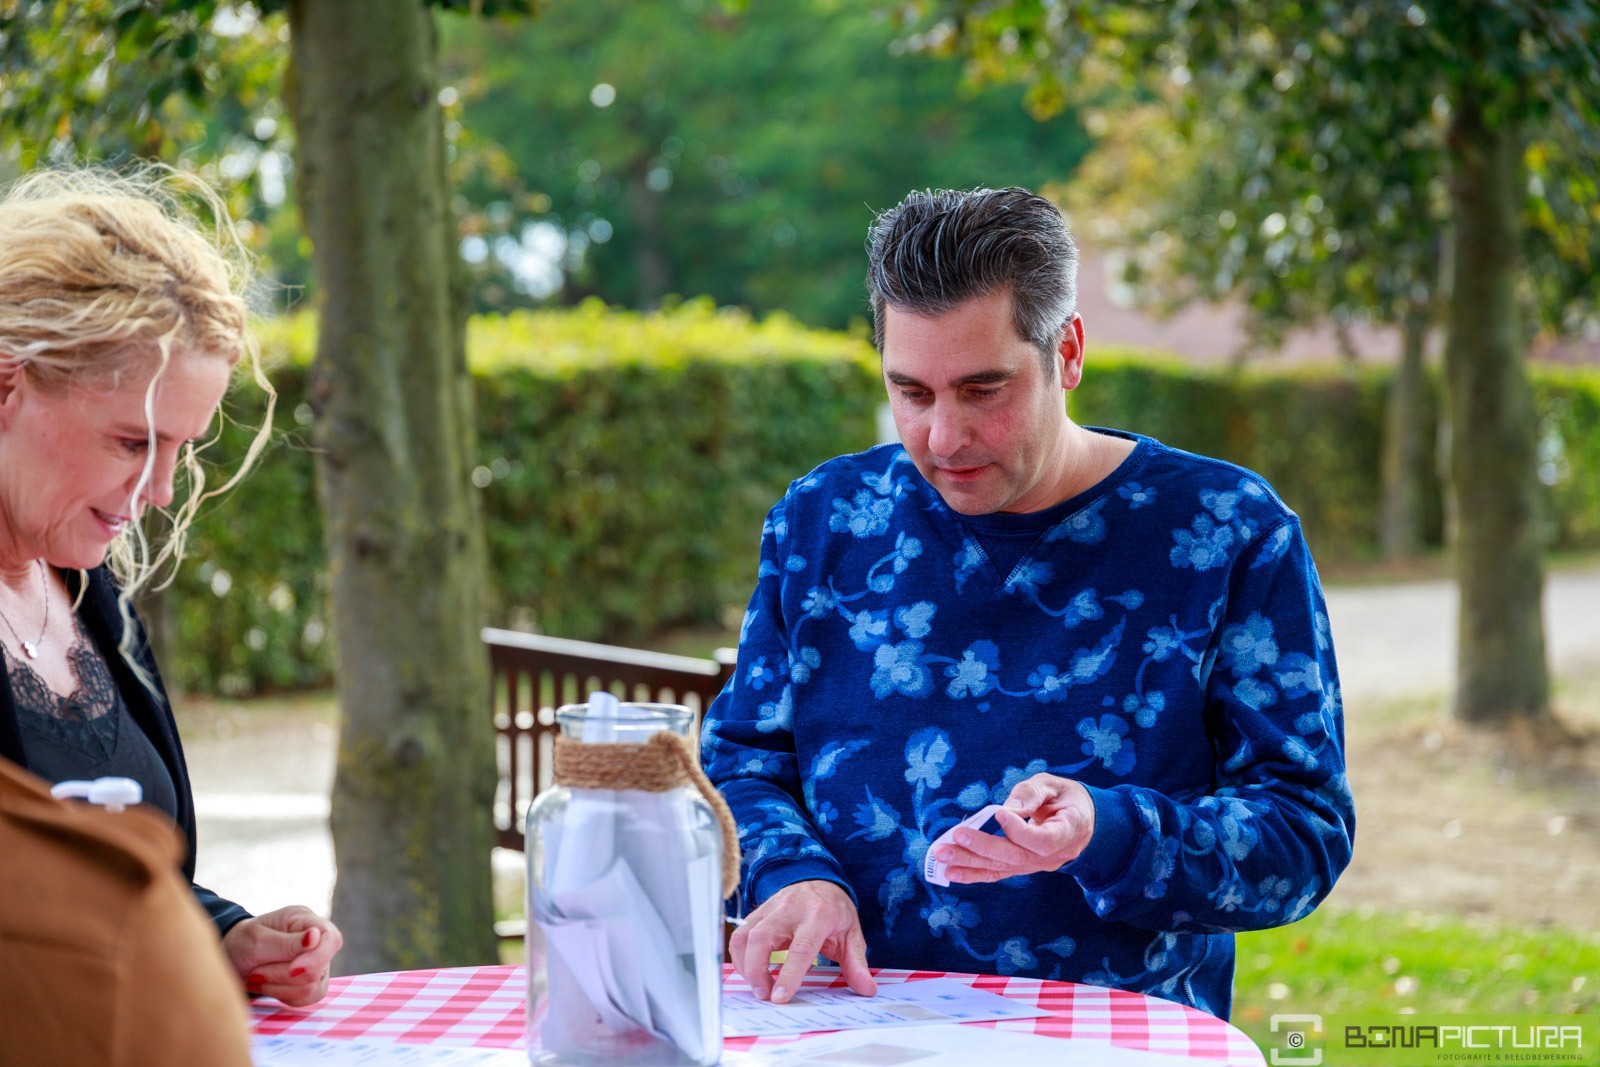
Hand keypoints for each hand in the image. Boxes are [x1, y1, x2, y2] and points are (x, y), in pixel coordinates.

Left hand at [222, 905, 343, 1006]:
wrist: (232, 959)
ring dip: (277, 986)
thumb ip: (287, 942)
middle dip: (283, 975)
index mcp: (306, 920)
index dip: (316, 958)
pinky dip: (281, 995)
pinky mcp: (311, 984)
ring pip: (310, 988)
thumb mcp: (257, 939)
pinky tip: (267, 985)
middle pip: (318, 970)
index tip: (293, 969)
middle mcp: (317, 942)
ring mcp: (317, 964)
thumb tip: (316, 936)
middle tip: (257, 971)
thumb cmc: (242, 942)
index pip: (331, 938)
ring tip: (257, 975)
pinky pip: (305, 1000)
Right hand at [729, 880, 875, 1003]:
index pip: (800, 948)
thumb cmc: (835, 910)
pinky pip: (739, 934)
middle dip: (756, 971)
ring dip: (745, 965)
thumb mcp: (851, 934)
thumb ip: (857, 963)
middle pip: (762, 939)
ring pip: (744, 936)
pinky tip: (750, 971)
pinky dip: (740, 957)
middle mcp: (789, 908)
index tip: (779, 998)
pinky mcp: (757, 912)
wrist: (820, 879)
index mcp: (817, 915)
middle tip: (763, 995)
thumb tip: (867, 989)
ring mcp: (770, 908)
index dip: (788, 975)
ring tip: (757, 986)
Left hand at [935, 773, 1095, 883]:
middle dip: (982, 847)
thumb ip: (1032, 794)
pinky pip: (998, 873)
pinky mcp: (1023, 868)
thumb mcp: (1055, 785)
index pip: (1042, 841)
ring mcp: (1037, 866)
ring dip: (969, 863)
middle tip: (954, 836)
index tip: (998, 812)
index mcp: (1069, 832)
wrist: (1082, 822)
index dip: (1019, 830)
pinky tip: (951, 873)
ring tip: (942, 856)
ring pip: (1003, 868)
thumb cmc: (1066, 798)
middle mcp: (1053, 856)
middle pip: (1016, 857)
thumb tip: (1008, 808)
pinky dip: (974, 874)